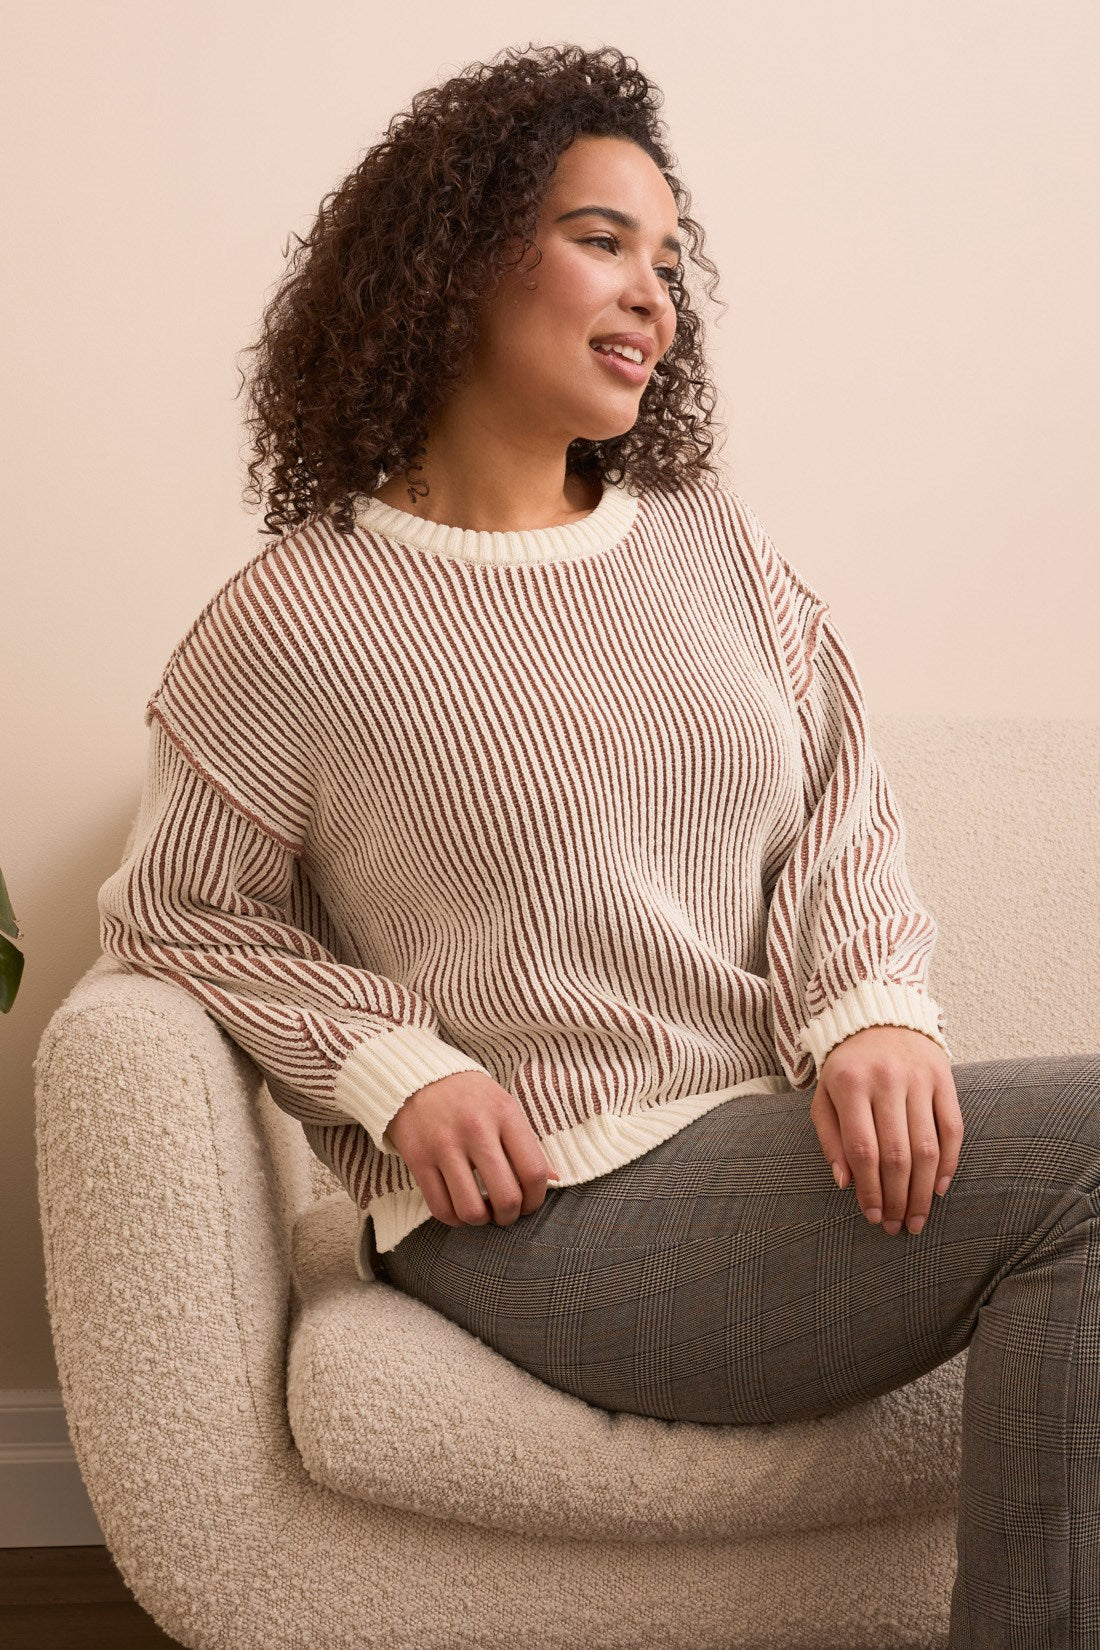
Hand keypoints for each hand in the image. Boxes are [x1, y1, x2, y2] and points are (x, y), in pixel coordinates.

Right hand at [383, 1070, 560, 1228]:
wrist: (418, 1077)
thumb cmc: (470, 1096)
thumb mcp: (504, 1107)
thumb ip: (527, 1144)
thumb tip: (555, 1180)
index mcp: (504, 1114)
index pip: (533, 1171)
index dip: (536, 1199)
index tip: (529, 1204)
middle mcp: (475, 1130)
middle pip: (506, 1196)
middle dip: (510, 1216)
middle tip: (506, 1213)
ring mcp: (444, 1146)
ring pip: (471, 1209)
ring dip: (481, 1220)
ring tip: (482, 1212)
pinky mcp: (418, 1159)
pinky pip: (440, 1208)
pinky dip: (454, 1219)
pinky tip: (459, 1210)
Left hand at [809, 1025, 962, 1235]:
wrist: (878, 1016)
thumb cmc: (847, 1067)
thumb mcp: (824, 1095)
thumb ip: (830, 1138)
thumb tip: (845, 1183)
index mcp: (850, 1084)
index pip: (863, 1149)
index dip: (870, 1189)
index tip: (873, 1216)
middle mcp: (886, 1080)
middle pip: (898, 1154)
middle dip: (899, 1198)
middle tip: (898, 1227)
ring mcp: (918, 1078)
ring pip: (927, 1147)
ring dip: (924, 1191)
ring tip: (918, 1218)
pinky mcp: (944, 1078)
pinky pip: (952, 1128)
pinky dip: (949, 1163)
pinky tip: (939, 1188)